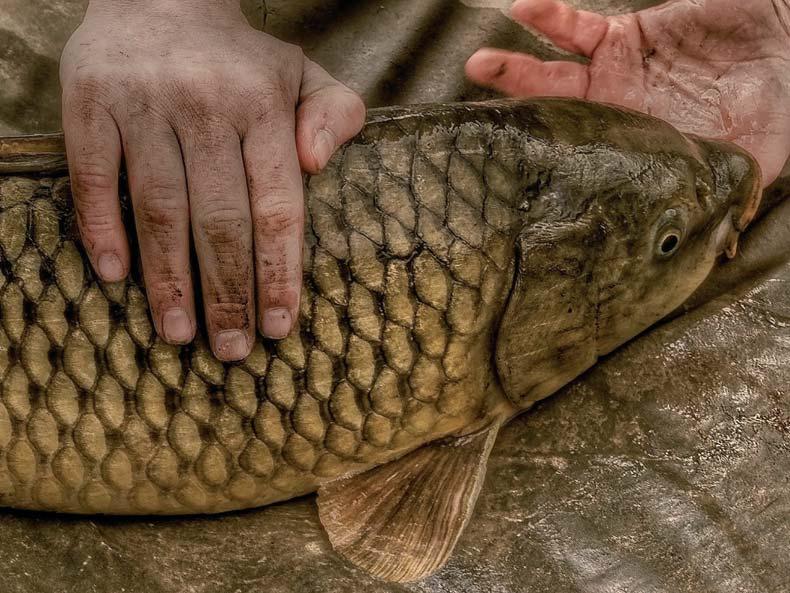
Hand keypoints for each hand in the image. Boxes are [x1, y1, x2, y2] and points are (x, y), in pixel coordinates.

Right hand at [60, 0, 364, 359]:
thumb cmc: (240, 58)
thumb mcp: (303, 73)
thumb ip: (334, 115)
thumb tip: (318, 164)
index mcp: (263, 105)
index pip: (277, 205)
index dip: (278, 272)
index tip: (278, 326)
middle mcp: (206, 105)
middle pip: (220, 219)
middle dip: (228, 291)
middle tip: (231, 349)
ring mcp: (143, 104)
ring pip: (160, 208)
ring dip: (169, 280)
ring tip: (179, 334)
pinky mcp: (89, 103)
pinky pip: (94, 177)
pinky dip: (103, 229)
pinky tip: (116, 279)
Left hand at [466, 0, 789, 186]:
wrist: (784, 47)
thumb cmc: (768, 108)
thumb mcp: (750, 160)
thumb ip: (719, 193)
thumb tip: (703, 243)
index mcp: (633, 155)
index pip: (577, 168)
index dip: (544, 171)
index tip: (506, 178)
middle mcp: (611, 120)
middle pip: (549, 127)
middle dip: (514, 126)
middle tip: (477, 130)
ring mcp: (608, 78)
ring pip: (549, 78)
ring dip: (514, 71)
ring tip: (482, 66)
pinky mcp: (617, 37)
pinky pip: (574, 26)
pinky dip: (549, 17)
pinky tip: (526, 9)